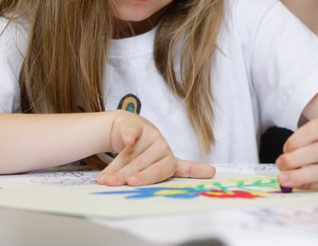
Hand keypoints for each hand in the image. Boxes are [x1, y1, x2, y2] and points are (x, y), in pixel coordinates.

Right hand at [96, 111, 214, 185]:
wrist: (124, 128)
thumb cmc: (137, 154)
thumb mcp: (143, 169)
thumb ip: (139, 180)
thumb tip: (127, 192)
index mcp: (169, 161)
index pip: (182, 169)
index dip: (195, 171)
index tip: (212, 172)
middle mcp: (163, 148)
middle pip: (151, 167)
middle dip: (134, 177)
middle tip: (121, 184)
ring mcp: (151, 136)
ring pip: (135, 157)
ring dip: (118, 169)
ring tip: (104, 181)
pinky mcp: (136, 126)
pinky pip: (133, 133)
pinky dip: (130, 137)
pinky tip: (128, 140)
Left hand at [275, 116, 317, 190]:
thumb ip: (313, 140)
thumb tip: (286, 156)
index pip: (315, 129)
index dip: (296, 140)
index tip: (285, 149)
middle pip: (317, 152)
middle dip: (294, 159)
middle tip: (280, 164)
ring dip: (299, 175)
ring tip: (284, 178)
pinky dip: (311, 184)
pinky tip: (300, 184)